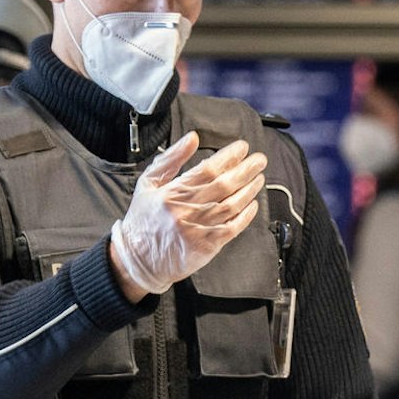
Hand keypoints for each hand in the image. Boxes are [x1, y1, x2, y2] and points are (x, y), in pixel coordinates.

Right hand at [109, 132, 266, 296]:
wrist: (139, 259)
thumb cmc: (144, 220)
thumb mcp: (148, 183)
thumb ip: (170, 158)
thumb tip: (192, 139)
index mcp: (172, 193)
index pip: (208, 169)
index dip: (229, 157)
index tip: (242, 148)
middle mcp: (186, 210)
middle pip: (225, 185)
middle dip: (246, 169)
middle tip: (259, 160)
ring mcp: (198, 230)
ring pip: (232, 205)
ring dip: (249, 190)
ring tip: (258, 178)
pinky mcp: (207, 246)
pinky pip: (232, 228)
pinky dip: (246, 215)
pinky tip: (252, 204)